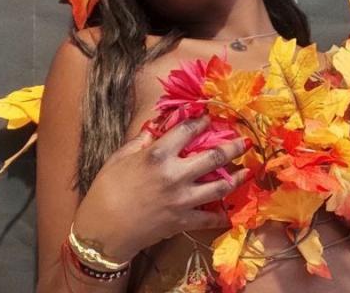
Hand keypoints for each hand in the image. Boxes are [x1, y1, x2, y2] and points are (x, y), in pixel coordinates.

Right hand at [73, 115, 251, 261]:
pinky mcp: (182, 221)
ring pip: (218, 187)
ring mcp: (182, 200)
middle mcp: (175, 175)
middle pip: (213, 157)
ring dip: (236, 178)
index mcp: (158, 155)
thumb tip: (157, 127)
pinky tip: (230, 212)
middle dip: (232, 147)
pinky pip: (208, 218)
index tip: (209, 117)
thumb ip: (141, 141)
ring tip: (247, 171)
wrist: (102, 231)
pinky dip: (221, 216)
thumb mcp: (119, 157)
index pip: (187, 131)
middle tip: (245, 141)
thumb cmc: (105, 190)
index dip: (200, 121)